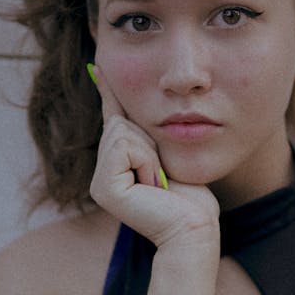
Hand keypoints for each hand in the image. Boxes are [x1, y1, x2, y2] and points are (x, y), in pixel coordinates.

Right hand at [88, 65, 218, 251]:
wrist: (195, 229)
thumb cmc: (191, 198)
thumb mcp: (170, 154)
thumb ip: (151, 133)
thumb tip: (149, 104)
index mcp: (118, 166)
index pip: (113, 119)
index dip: (108, 91)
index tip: (99, 65)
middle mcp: (103, 173)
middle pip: (119, 121)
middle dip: (150, 141)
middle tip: (163, 175)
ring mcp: (100, 183)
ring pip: (121, 131)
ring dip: (150, 152)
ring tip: (160, 182)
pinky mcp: (104, 188)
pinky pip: (124, 146)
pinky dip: (146, 160)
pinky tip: (153, 186)